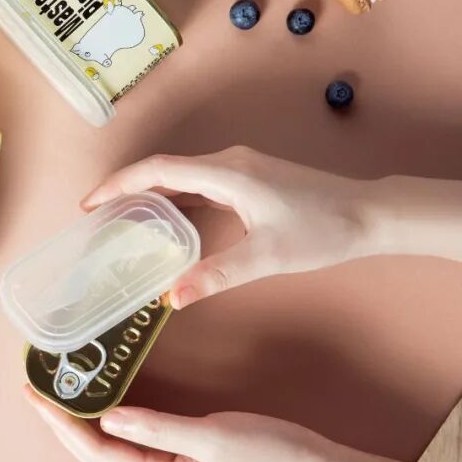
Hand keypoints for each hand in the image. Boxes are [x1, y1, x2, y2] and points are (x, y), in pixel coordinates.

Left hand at [24, 386, 338, 461]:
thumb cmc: (270, 454)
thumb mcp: (212, 437)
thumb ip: (157, 427)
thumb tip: (106, 417)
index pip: (95, 450)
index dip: (60, 422)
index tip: (34, 393)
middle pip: (94, 452)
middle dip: (60, 422)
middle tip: (33, 388)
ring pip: (109, 448)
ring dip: (80, 421)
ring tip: (56, 393)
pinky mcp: (182, 459)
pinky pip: (131, 441)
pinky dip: (108, 420)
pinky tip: (101, 402)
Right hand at [82, 147, 375, 307]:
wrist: (371, 214)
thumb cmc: (323, 229)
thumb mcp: (266, 257)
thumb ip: (215, 276)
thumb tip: (171, 298)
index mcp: (226, 172)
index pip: (157, 171)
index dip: (118, 184)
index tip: (90, 203)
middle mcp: (227, 162)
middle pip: (162, 170)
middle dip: (125, 190)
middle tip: (96, 216)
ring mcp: (238, 169)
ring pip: (179, 177)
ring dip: (148, 194)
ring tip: (121, 219)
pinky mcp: (247, 180)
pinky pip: (197, 184)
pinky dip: (172, 199)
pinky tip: (165, 221)